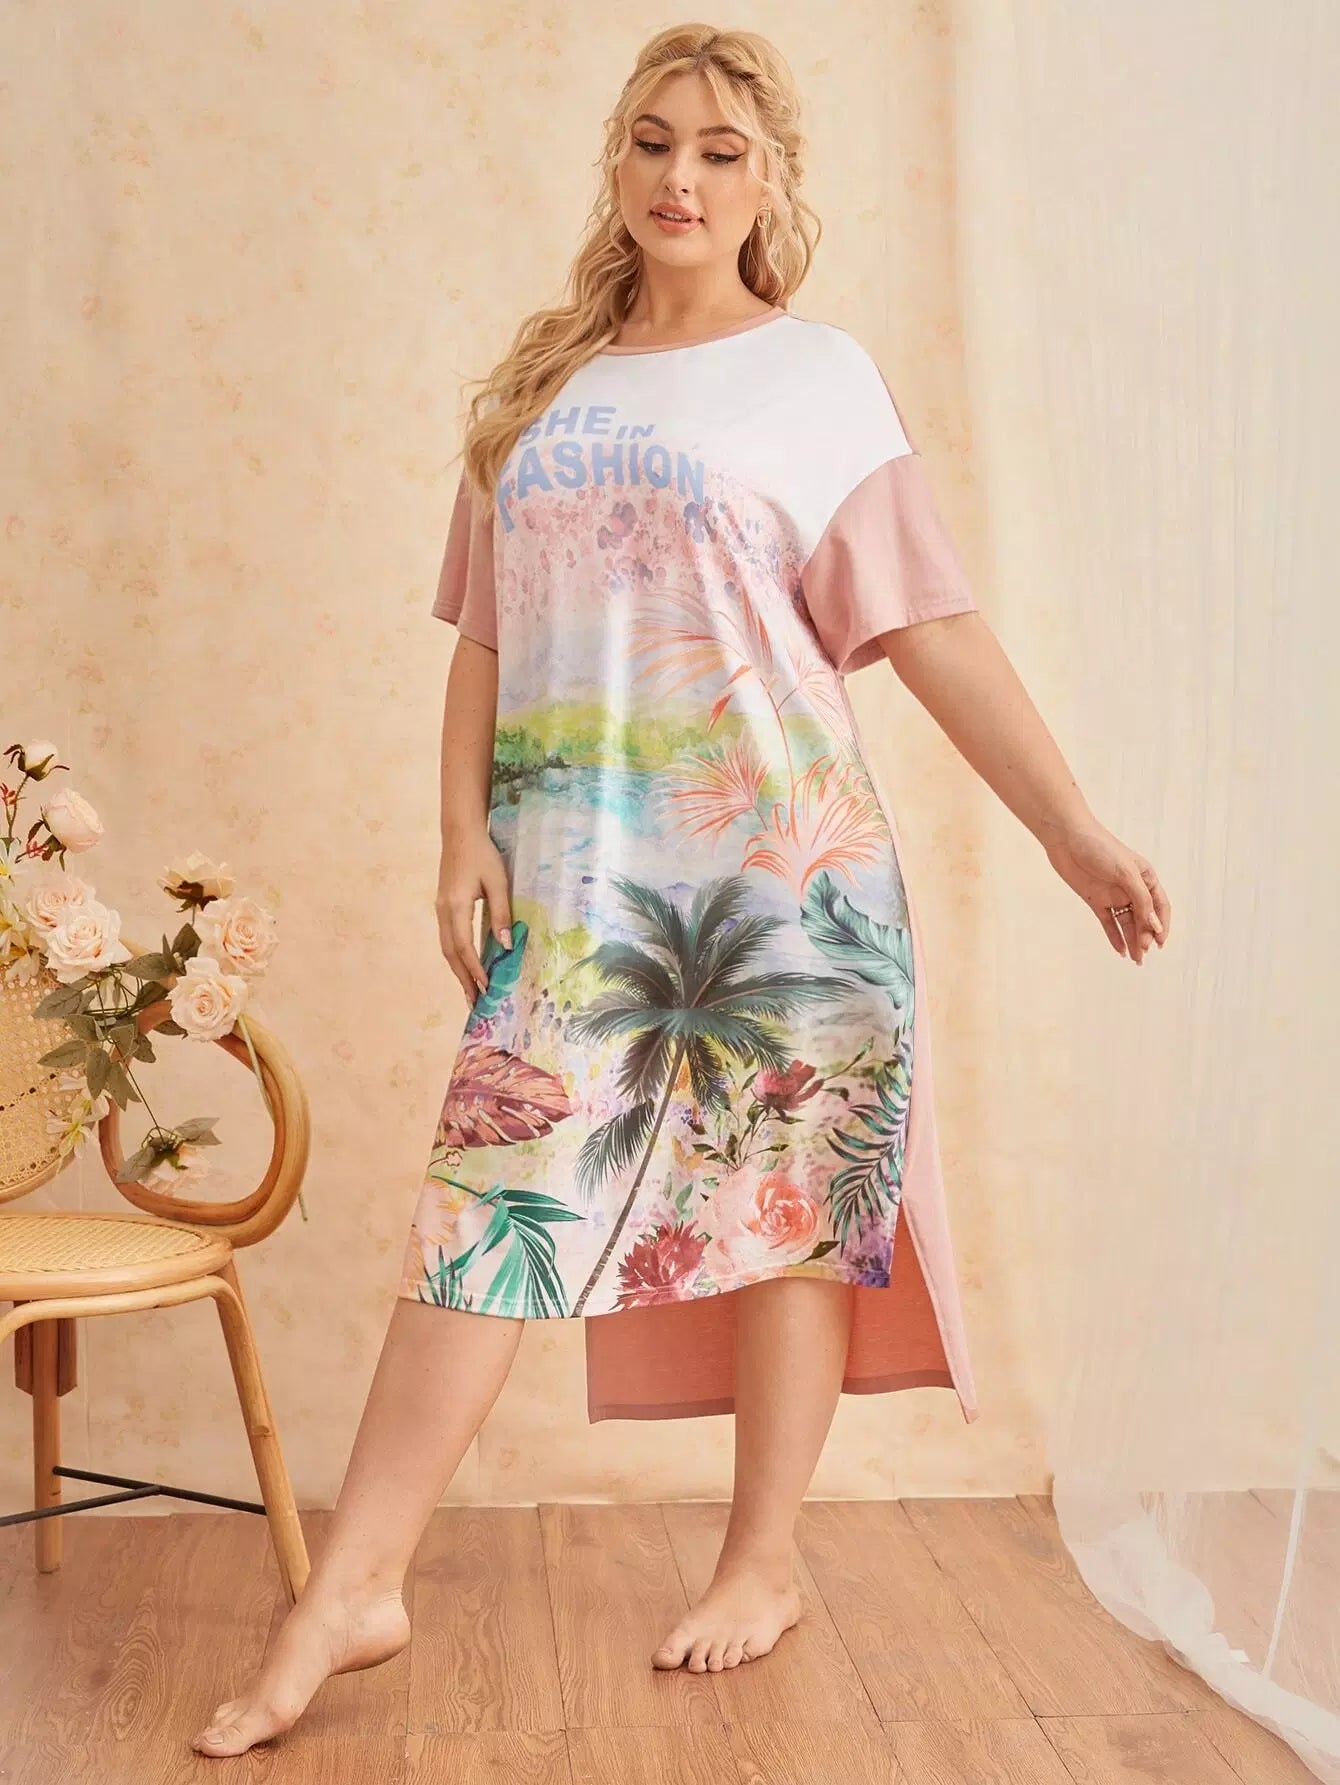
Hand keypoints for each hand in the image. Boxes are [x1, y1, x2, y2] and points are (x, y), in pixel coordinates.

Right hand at [436, 829, 512, 1003]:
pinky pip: (448, 938)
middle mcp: (443, 912)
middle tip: (475, 1002)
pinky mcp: (443, 907)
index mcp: (456, 906)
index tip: (486, 988)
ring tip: (470, 991)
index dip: (475, 970)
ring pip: (447, 948)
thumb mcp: (498, 882)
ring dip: (458, 971)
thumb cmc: (482, 854)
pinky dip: (456, 957)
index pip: (464, 947)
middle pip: (451, 954)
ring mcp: (440, 910)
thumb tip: (506, 945)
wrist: (460, 833)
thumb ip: (502, 913)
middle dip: (463, 979)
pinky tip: (466, 965)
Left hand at [1042, 820, 1169, 963]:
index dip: (1162, 925)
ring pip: (1127, 923)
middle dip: (1146, 936)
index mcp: (1145, 878)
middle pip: (1144, 918)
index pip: (1160, 906)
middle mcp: (1132, 888)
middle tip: (1142, 952)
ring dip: (1133, 941)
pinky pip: (1108, 923)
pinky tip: (1120, 951)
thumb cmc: (1101, 848)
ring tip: (1136, 959)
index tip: (1160, 943)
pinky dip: (1115, 937)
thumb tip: (1154, 925)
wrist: (1068, 839)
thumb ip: (1141, 899)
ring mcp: (1114, 895)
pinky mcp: (1096, 900)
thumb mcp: (1126, 873)